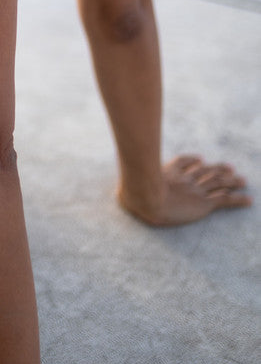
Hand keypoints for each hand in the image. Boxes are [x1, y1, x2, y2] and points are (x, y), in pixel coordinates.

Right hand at [120, 154, 251, 225]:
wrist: (146, 197)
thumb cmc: (133, 194)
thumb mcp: (128, 190)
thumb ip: (126, 192)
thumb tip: (117, 194)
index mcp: (169, 172)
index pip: (185, 163)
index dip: (195, 161)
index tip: (202, 160)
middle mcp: (185, 179)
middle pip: (205, 171)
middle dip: (219, 169)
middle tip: (230, 168)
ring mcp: (195, 189)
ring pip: (219, 182)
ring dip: (232, 181)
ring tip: (243, 180)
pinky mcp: (204, 203)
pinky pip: (225, 200)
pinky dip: (239, 199)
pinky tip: (249, 200)